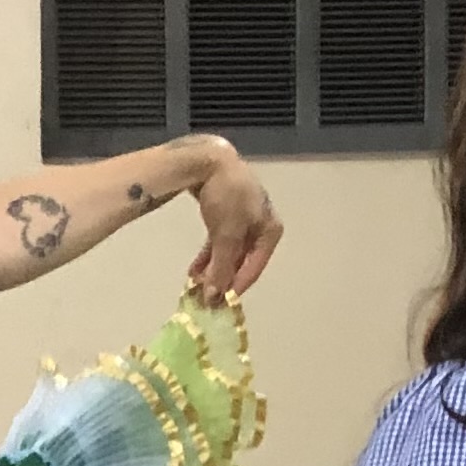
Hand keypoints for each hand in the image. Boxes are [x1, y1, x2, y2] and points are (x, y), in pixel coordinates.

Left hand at [186, 142, 281, 298]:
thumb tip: (214, 297)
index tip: (218, 304)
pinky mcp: (227, 215)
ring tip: (196, 287)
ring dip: (213, 270)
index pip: (254, 268)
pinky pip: (220, 242)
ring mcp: (244, 220)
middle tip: (204, 298)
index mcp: (271, 230)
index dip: (236, 287)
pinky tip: (195, 271)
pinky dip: (209, 256)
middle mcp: (261, 226)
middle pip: (242, 262)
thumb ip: (222, 267)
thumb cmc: (226, 196)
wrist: (208, 160)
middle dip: (222, 279)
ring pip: (229, 253)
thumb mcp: (226, 235)